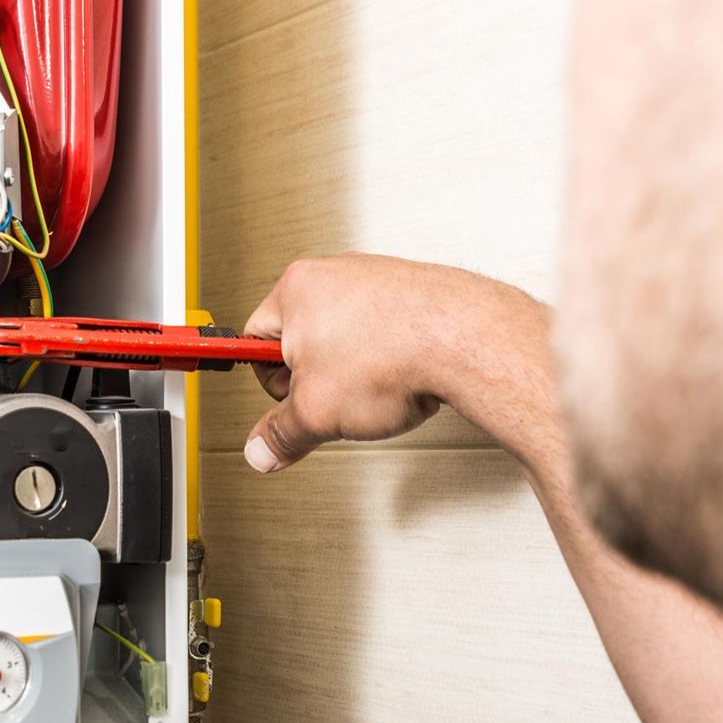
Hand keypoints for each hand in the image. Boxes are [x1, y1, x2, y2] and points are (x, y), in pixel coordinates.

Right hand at [242, 255, 544, 471]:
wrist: (467, 341)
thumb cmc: (395, 355)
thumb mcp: (317, 413)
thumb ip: (282, 435)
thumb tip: (265, 449)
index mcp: (295, 289)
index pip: (254, 342)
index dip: (270, 384)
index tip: (281, 403)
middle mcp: (334, 273)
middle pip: (302, 341)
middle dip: (317, 379)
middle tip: (335, 402)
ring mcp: (376, 278)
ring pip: (346, 339)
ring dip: (354, 371)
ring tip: (376, 389)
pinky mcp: (412, 291)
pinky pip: (385, 333)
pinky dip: (389, 359)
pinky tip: (403, 377)